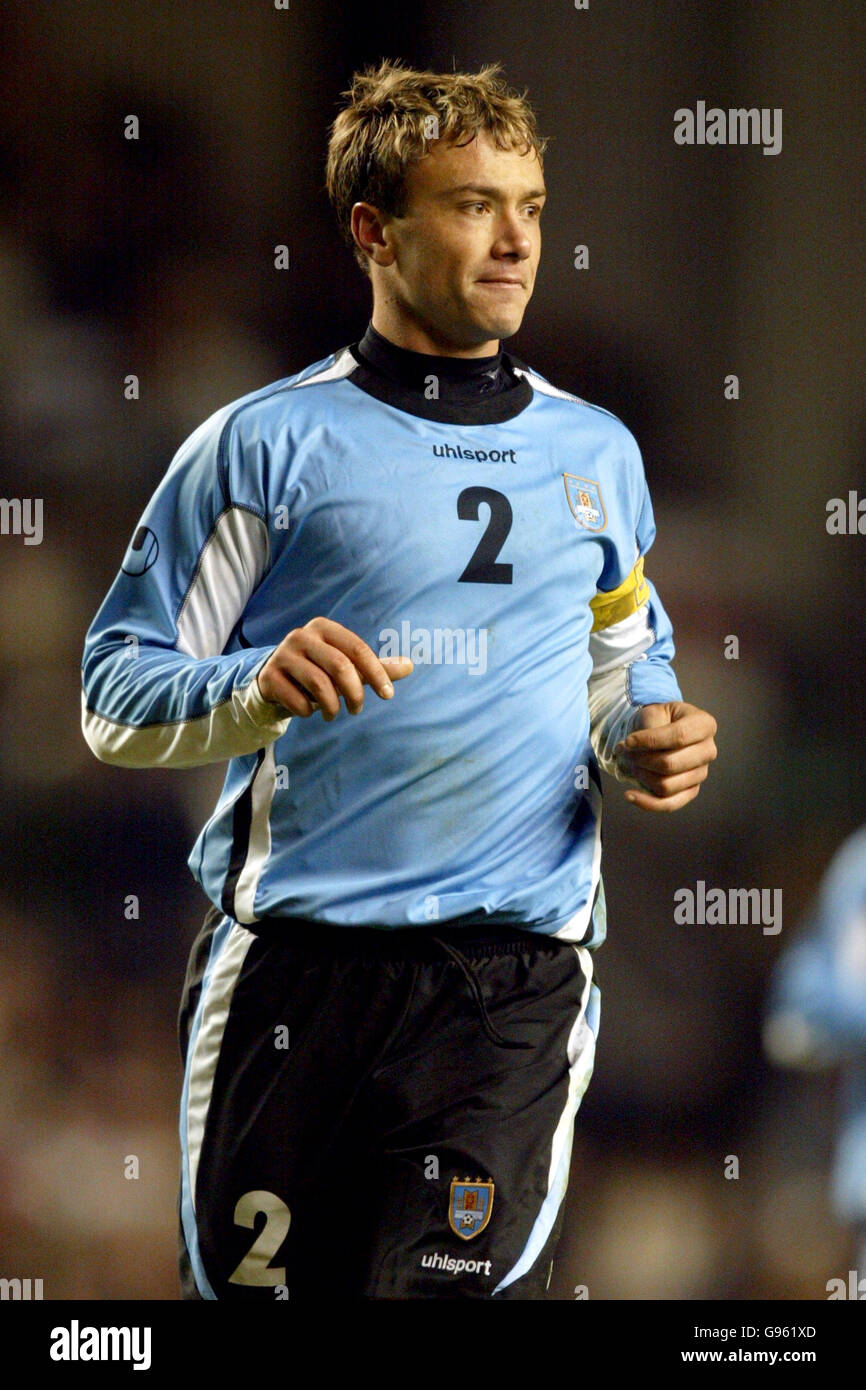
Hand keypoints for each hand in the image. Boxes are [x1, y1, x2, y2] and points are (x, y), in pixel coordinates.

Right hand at [257, 617, 412, 720]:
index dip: (377, 673)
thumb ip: (376, 667)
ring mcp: (283, 655)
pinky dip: (308, 711)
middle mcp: (302, 636)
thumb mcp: (347, 666)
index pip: (358, 649)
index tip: (388, 695)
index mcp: (324, 628)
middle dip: (355, 693)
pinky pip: (297, 700)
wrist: (273, 679)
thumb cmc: (318, 670)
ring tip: (334, 713)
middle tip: (357, 709)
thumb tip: (410, 666)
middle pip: (340, 666)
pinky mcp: (269, 676)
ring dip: (332, 706)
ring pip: (319, 684)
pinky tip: (308, 710)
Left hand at [615, 701, 716, 811]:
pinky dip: (646, 803)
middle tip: (624, 751)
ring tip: (629, 763)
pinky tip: (629, 795)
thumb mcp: (655, 712)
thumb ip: (649, 728)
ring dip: (640, 776)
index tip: (628, 741)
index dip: (650, 740)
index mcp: (704, 725)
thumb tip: (633, 748)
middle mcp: (708, 751)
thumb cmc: (661, 719)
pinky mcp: (691, 791)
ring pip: (666, 786)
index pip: (679, 736)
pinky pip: (669, 804)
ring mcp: (702, 773)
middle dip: (640, 760)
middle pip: (670, 764)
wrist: (665, 729)